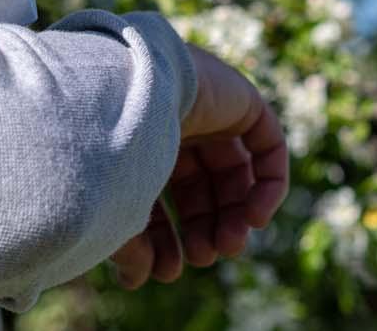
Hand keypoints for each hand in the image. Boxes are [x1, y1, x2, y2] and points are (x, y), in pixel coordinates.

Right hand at [109, 44, 288, 288]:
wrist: (121, 95)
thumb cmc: (107, 152)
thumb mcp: (116, 211)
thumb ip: (130, 247)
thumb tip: (137, 281)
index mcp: (133, 143)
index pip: (156, 195)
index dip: (163, 238)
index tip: (165, 271)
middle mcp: (170, 123)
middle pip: (199, 188)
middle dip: (204, 229)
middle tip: (205, 257)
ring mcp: (207, 109)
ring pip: (234, 172)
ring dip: (236, 215)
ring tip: (231, 245)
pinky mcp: (240, 98)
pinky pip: (267, 145)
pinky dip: (268, 185)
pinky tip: (254, 218)